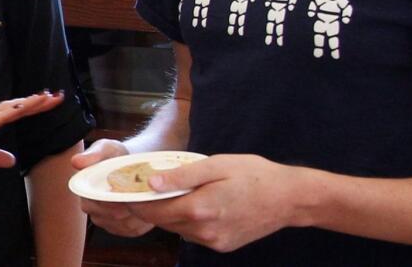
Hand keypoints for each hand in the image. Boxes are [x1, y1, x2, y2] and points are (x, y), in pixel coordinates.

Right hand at [0, 92, 64, 167]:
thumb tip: (12, 162)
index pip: (16, 112)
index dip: (33, 107)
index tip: (50, 101)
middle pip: (18, 106)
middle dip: (39, 102)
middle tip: (59, 95)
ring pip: (11, 107)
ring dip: (30, 103)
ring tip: (48, 97)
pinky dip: (12, 111)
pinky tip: (22, 108)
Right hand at [70, 139, 155, 237]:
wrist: (130, 162)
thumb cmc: (115, 155)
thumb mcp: (105, 149)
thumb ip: (92, 155)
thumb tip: (76, 162)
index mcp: (84, 190)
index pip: (96, 203)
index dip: (114, 200)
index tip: (130, 192)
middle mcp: (91, 208)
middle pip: (112, 217)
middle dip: (129, 208)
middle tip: (144, 196)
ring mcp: (105, 220)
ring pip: (123, 226)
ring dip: (139, 216)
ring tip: (149, 201)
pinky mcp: (119, 227)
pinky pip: (132, 231)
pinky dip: (144, 222)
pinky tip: (150, 209)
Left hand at [128, 154, 302, 252]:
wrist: (289, 198)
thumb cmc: (253, 174)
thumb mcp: (215, 165)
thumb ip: (181, 176)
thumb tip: (151, 182)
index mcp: (201, 209)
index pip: (154, 210)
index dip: (135, 201)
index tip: (122, 190)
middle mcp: (205, 230)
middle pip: (163, 221)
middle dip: (148, 206)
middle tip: (138, 188)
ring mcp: (214, 241)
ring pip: (176, 228)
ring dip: (167, 213)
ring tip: (164, 193)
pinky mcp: (222, 245)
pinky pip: (193, 233)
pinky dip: (185, 220)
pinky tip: (191, 204)